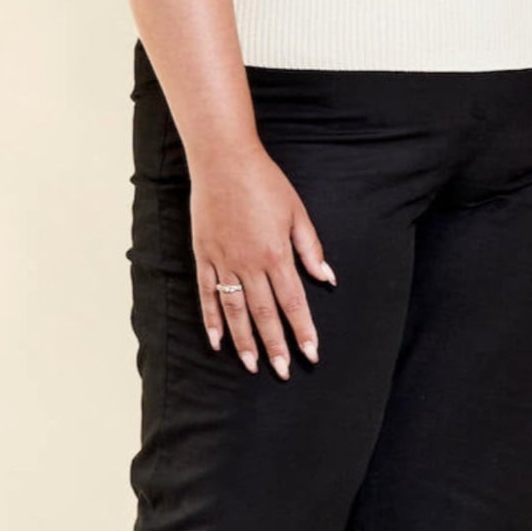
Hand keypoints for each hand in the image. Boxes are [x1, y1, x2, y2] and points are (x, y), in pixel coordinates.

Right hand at [189, 143, 335, 376]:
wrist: (223, 160)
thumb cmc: (264, 182)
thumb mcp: (297, 211)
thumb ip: (311, 248)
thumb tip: (327, 278)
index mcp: (276, 254)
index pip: (293, 302)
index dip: (303, 330)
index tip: (311, 353)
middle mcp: (249, 264)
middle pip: (264, 314)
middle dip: (275, 345)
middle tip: (282, 371)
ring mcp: (224, 261)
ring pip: (235, 311)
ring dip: (244, 341)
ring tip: (252, 365)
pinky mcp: (204, 256)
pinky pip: (207, 295)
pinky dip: (211, 320)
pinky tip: (217, 341)